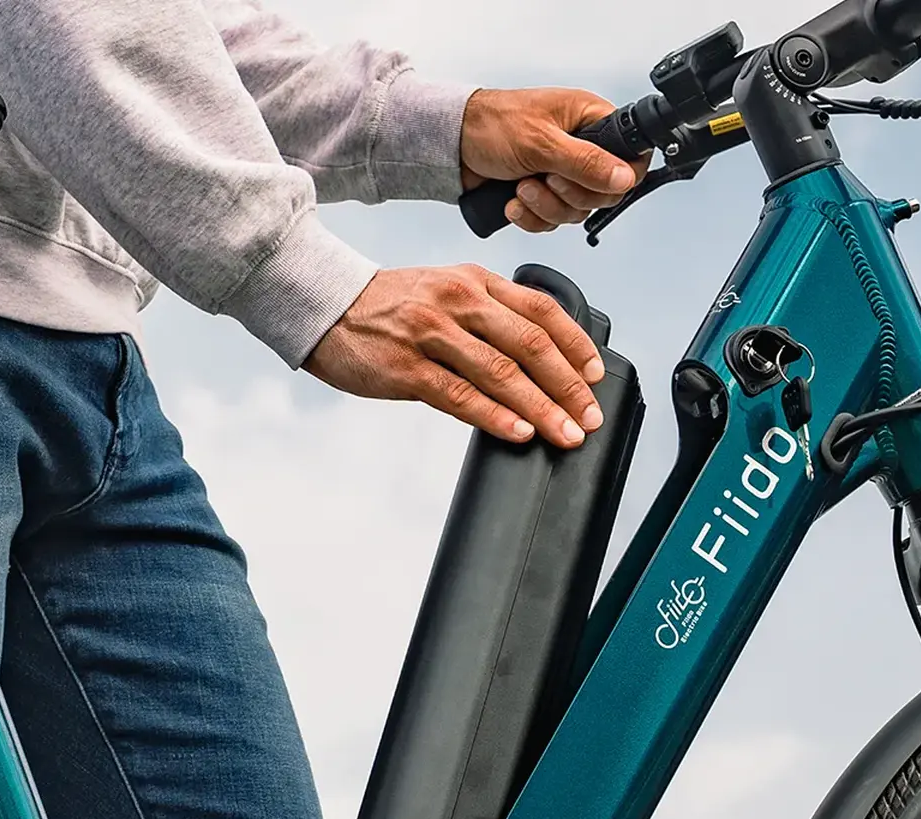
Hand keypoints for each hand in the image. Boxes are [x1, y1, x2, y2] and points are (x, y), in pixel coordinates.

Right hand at [304, 264, 605, 447]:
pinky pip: (461, 397)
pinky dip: (496, 417)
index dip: (576, 346)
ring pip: (501, 374)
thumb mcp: (446, 291)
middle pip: (530, 345)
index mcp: (476, 281)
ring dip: (542, 409)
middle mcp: (459, 302)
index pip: (542, 311)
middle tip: (590, 417)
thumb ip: (491, 316)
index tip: (595, 377)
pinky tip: (519, 433)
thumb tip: (540, 361)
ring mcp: (432, 334)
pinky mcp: (407, 369)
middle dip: (568, 386)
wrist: (324, 305)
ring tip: (566, 434)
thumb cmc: (391, 307)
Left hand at [459, 87, 649, 232]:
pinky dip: (531, 218)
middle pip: (602, 194)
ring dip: (545, 207)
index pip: (630, 157)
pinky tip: (513, 201)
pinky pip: (552, 223)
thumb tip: (625, 177)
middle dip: (569, 196)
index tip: (597, 185)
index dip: (618, 179)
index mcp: (589, 121)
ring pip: (575, 213)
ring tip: (521, 187)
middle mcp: (581, 148)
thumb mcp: (542, 143)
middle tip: (546, 179)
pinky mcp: (543, 196)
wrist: (453, 146)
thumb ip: (587, 163)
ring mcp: (562, 174)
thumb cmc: (492, 125)